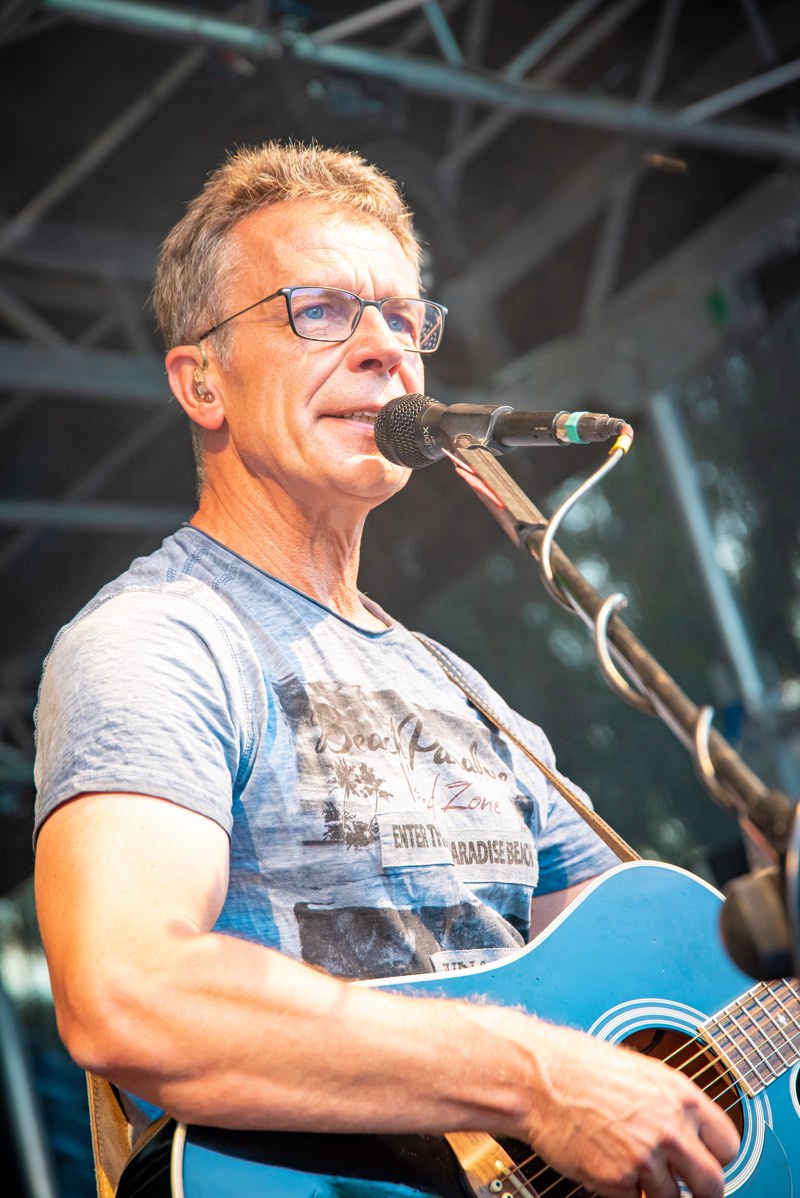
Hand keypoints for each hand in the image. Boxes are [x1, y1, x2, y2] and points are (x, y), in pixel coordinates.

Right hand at [520, 1021, 739, 1197]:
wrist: (539, 1078)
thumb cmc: (581, 1067)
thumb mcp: (641, 1073)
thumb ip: (671, 1105)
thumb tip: (690, 1132)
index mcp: (682, 1098)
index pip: (729, 1146)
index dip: (716, 1156)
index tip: (705, 1160)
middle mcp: (671, 1130)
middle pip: (713, 1185)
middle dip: (699, 1190)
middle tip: (682, 1184)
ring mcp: (645, 1159)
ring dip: (654, 1190)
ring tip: (630, 1164)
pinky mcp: (618, 1181)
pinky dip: (623, 1191)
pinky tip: (607, 1164)